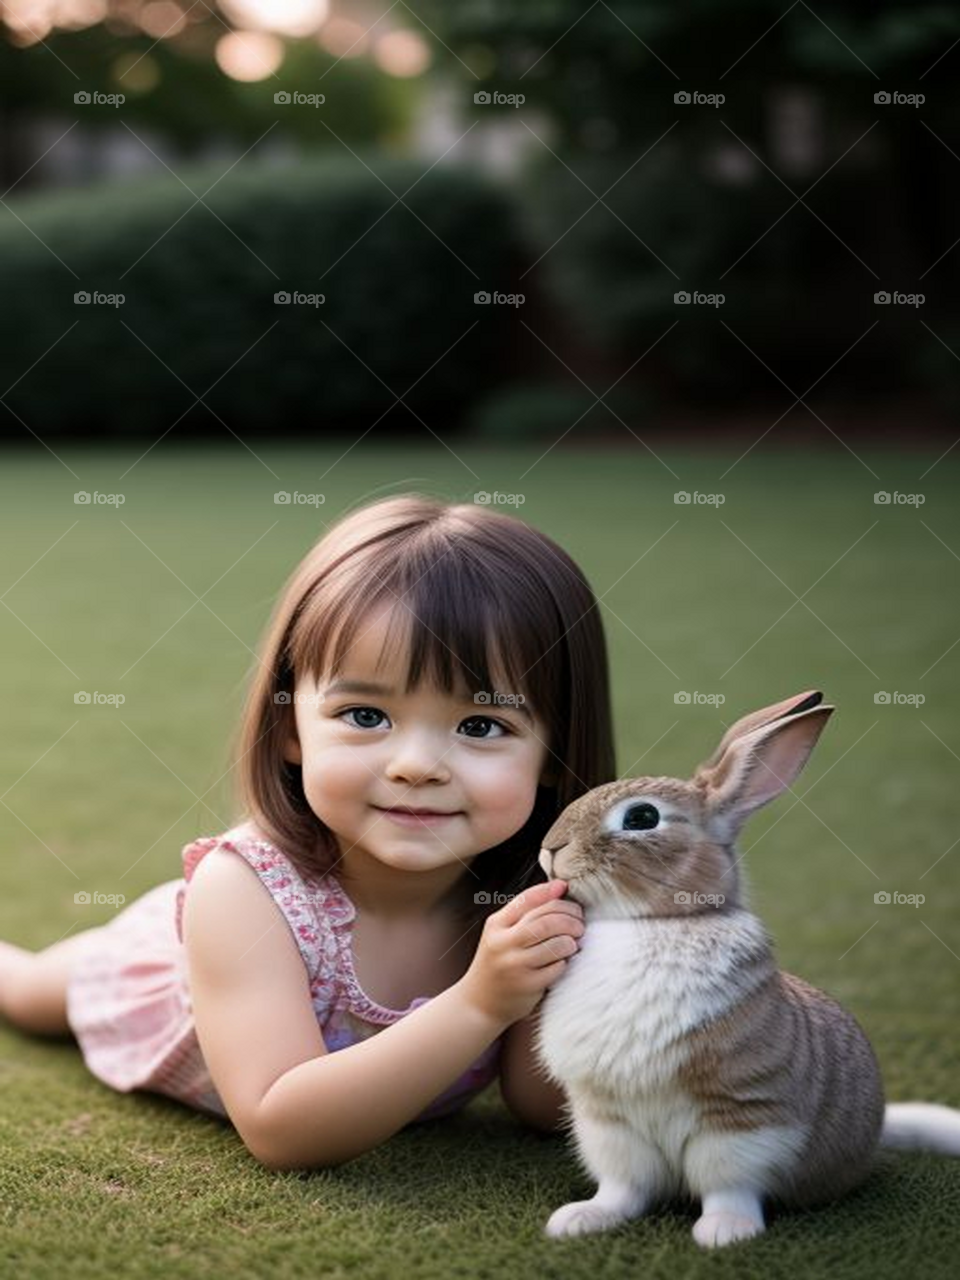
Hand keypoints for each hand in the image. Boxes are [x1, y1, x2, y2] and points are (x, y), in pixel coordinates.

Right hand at [458, 880, 584, 1027]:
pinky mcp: (527, 985)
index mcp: (496, 925)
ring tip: (574, 942)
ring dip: (571, 941)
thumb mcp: (501, 933)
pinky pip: (557, 967)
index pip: (527, 899)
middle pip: (546, 921)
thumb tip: (560, 886)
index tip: (565, 889)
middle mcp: (503, 943)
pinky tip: (563, 960)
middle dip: (570, 918)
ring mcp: (515, 965)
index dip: (550, 891)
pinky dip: (565, 961)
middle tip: (579, 922)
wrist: (479, 1003)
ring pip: (555, 944)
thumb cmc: (497, 962)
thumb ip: (525, 911)